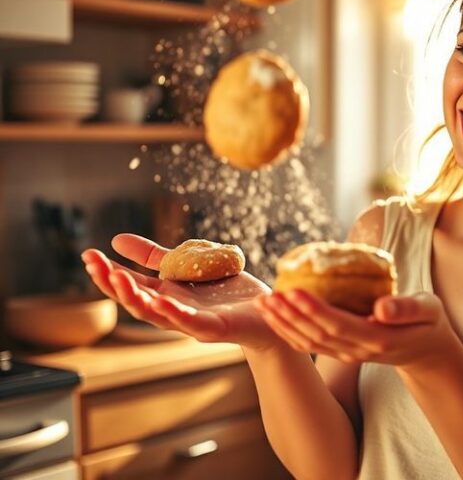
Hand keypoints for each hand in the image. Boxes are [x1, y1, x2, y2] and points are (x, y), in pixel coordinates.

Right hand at [81, 233, 279, 350]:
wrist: (268, 314)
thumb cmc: (228, 292)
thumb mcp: (188, 266)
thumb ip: (155, 257)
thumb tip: (117, 240)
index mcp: (167, 295)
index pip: (131, 285)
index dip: (108, 273)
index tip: (87, 255)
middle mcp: (175, 311)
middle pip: (136, 302)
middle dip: (113, 284)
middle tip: (94, 265)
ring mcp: (193, 322)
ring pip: (157, 315)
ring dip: (135, 298)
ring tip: (117, 279)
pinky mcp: (217, 329)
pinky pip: (191, 323)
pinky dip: (174, 313)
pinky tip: (160, 300)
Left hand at [254, 289, 461, 368]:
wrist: (426, 348)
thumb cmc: (427, 320)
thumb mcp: (428, 309)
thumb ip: (407, 309)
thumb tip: (382, 308)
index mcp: (378, 338)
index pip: (338, 324)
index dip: (313, 309)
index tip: (292, 291)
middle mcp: (358, 350)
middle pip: (316, 334)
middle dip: (289, 316)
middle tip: (267, 296)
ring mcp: (347, 354)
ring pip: (308, 342)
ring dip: (283, 324)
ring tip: (263, 304)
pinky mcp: (341, 352)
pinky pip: (310, 345)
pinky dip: (288, 332)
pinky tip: (274, 317)